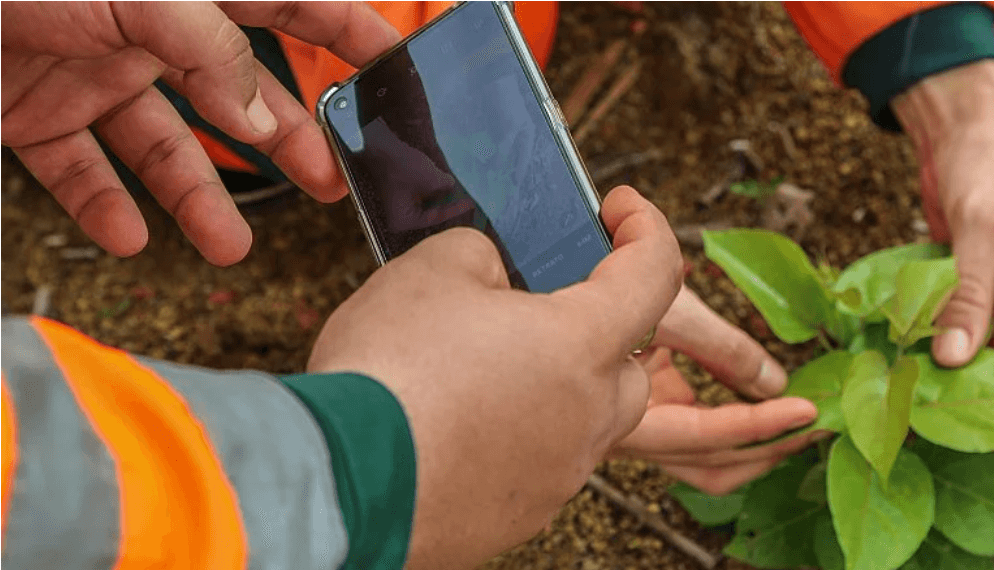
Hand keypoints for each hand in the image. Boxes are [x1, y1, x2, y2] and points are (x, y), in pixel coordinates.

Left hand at [0, 2, 400, 265]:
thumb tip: (264, 117)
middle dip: (288, 142)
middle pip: (237, 93)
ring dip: (201, 199)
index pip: (289, 2)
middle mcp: (148, 31)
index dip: (346, 29)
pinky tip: (132, 237)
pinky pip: (84, 171)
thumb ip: (209, 49)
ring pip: (165, 147)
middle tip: (328, 185)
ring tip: (230, 248)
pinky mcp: (37, 114)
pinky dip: (108, 208)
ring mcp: (92, 73)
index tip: (394, 64)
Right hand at [307, 186, 681, 568]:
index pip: (655, 273)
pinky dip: (516, 435)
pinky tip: (460, 421)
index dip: (645, 228)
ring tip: (487, 365)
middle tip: (543, 303)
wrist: (338, 481)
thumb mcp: (433, 266)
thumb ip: (485, 254)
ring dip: (554, 385)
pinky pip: (540, 461)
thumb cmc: (388, 375)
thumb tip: (493, 271)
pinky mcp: (521, 513)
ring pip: (584, 418)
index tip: (623, 211)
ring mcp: (559, 474)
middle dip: (600, 325)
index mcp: (583, 345)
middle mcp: (588, 417)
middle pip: (626, 362)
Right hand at [610, 287, 821, 494]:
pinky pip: (698, 429)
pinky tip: (763, 392)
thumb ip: (723, 349)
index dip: (761, 426)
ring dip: (756, 442)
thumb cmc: (591, 285)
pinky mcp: (644, 406)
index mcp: (620, 418)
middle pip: (712, 465)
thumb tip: (775, 383)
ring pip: (705, 458)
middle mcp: (627, 434)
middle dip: (769, 450)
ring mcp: (636, 424)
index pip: (706, 436)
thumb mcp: (667, 311)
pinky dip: (735, 419)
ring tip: (801, 417)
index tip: (807, 410)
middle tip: (819, 427)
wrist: (548, 273)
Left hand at [893, 60, 993, 421]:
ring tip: (952, 420)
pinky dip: (961, 367)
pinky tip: (933, 391)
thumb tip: (952, 357)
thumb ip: (970, 291)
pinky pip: (983, 349)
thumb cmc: (991, 165)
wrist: (964, 137)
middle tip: (984, 436)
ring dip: (986, 389)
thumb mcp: (982, 226)